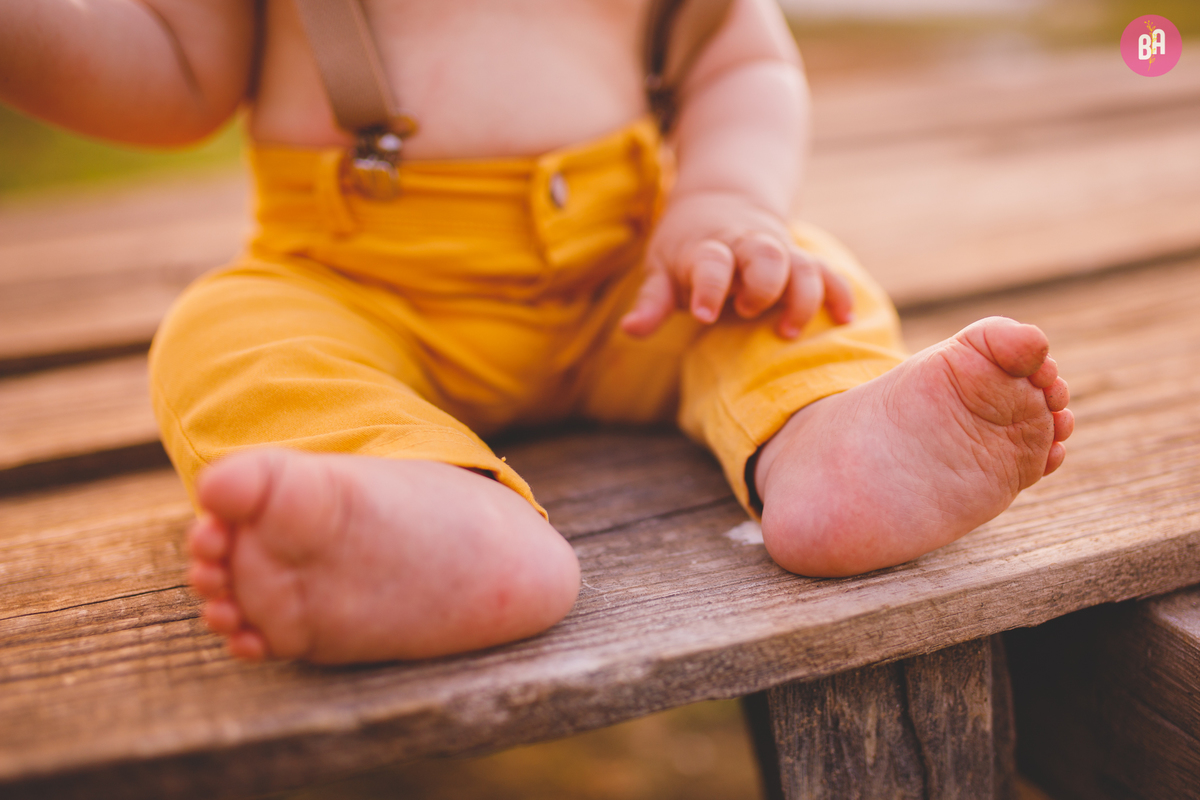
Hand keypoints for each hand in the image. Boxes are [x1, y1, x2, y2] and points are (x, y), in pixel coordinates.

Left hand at [620, 191, 853, 338]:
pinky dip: (839, 293)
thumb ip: (651, 303)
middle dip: (765, 285)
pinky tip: (844, 319)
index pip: (711, 263)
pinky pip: (827, 272)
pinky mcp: (800, 259)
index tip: (706, 315)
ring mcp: (778, 251)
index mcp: (707, 248)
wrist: (721, 201)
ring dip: (803, 296)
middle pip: (767, 255)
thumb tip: (629, 331)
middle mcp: (747, 245)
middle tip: (748, 311)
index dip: (710, 288)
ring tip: (788, 331)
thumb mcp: (660, 270)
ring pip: (803, 264)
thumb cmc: (685, 248)